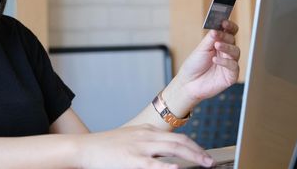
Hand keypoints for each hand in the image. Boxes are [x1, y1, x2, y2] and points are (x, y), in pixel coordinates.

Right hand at [76, 124, 214, 168]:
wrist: (85, 148)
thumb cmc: (106, 146)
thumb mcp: (130, 138)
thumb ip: (147, 142)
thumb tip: (164, 152)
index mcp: (146, 131)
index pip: (176, 136)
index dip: (193, 145)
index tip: (203, 154)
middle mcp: (145, 136)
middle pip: (179, 141)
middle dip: (198, 151)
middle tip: (210, 161)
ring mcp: (139, 147)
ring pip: (172, 149)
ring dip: (192, 156)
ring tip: (205, 164)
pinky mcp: (131, 160)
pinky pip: (153, 163)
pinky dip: (167, 166)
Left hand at [175, 20, 240, 101]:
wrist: (188, 83)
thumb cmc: (194, 65)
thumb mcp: (200, 49)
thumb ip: (210, 40)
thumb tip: (217, 29)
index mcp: (219, 43)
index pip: (229, 32)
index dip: (229, 25)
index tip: (224, 21)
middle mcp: (226, 52)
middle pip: (233, 40)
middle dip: (225, 36)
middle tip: (217, 34)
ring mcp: (229, 63)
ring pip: (235, 52)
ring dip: (226, 47)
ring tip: (217, 45)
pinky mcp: (231, 75)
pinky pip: (233, 66)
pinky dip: (225, 62)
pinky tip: (215, 60)